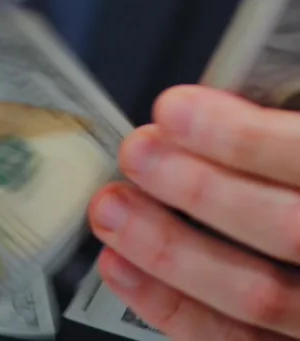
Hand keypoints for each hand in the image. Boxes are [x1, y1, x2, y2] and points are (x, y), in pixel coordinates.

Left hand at [90, 86, 299, 340]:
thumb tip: (232, 87)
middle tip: (138, 152)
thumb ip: (288, 121)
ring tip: (113, 207)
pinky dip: (173, 309)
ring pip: (258, 297)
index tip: (176, 110)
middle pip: (284, 230)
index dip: (241, 139)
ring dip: (170, 250)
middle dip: (199, 189)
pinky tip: (125, 268)